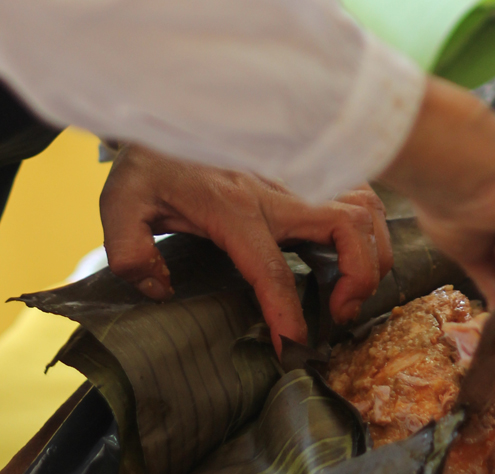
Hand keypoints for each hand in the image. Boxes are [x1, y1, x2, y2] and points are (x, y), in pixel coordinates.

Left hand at [99, 144, 392, 348]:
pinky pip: (362, 197)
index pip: (272, 270)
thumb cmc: (152, 159)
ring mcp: (301, 178)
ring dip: (372, 255)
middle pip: (346, 230)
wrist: (169, 106)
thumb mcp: (122, 202)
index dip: (287, 314)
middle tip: (340, 313)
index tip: (293, 346)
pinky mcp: (311, 172)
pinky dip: (370, 230)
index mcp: (233, 208)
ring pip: (364, 212)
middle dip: (358, 280)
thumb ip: (130, 249)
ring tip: (352, 290)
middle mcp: (278, 192)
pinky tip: (353, 254)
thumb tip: (159, 289)